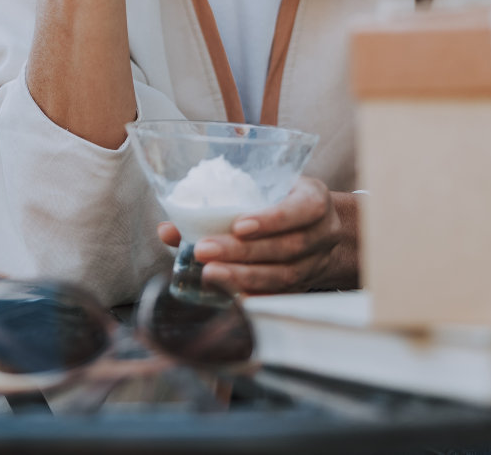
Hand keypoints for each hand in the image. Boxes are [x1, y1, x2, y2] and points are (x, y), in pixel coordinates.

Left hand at [156, 177, 360, 294]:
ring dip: (245, 277)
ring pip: (285, 275)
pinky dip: (257, 298)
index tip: (239, 225)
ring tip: (210, 275)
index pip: (301, 209)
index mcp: (315, 200)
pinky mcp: (305, 286)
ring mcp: (317, 263)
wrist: (323, 229)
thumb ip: (219, 205)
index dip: (272, 219)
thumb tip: (167, 229)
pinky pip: (283, 296)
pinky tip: (232, 299)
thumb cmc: (281, 202)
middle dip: (243, 252)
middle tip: (204, 251)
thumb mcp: (262, 190)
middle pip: (287, 247)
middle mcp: (322, 233)